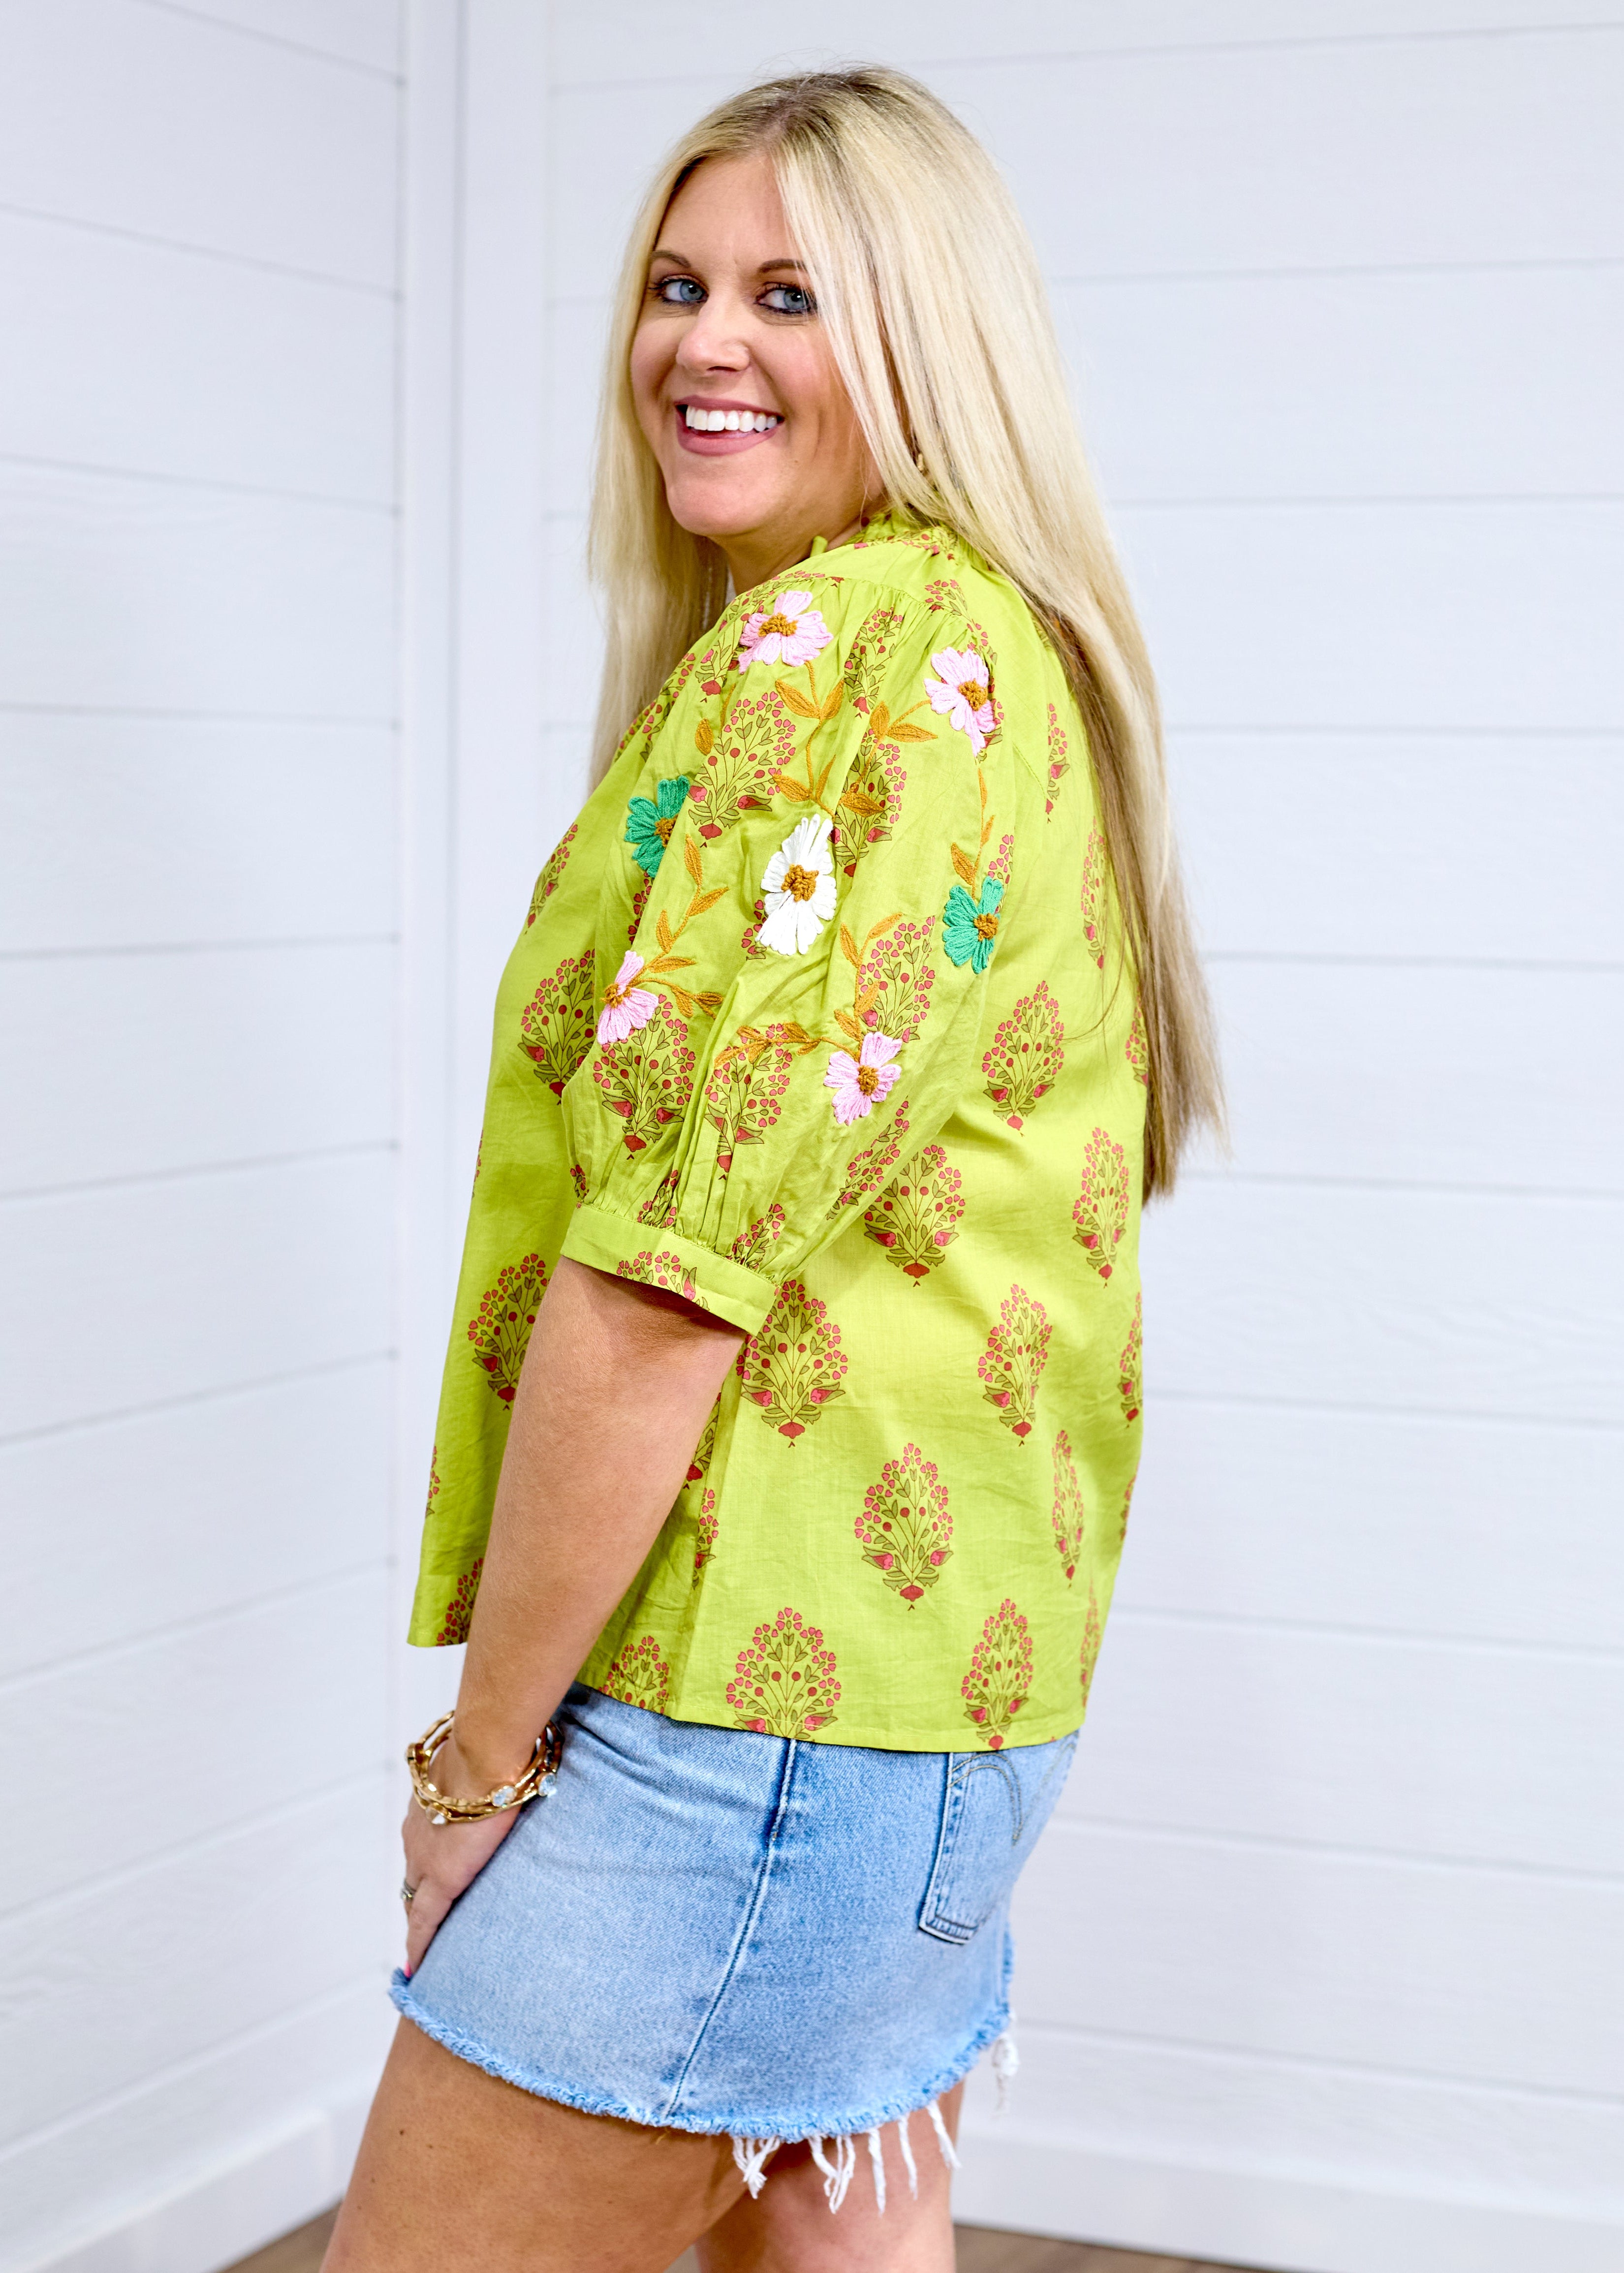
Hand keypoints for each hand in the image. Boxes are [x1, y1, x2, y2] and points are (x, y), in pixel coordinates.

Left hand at [399, 1734, 526, 1975]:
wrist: (485, 1754)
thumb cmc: (493, 1747)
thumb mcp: (483, 1762)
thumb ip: (488, 1773)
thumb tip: (514, 1762)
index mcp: (429, 1805)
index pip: (423, 1843)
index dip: (424, 1863)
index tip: (424, 1880)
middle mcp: (417, 1832)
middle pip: (413, 1874)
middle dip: (418, 1895)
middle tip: (425, 1918)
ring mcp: (424, 1858)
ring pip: (415, 1895)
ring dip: (421, 1913)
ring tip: (428, 1942)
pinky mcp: (440, 1880)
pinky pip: (424, 1921)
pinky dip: (419, 1943)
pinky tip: (416, 1966)